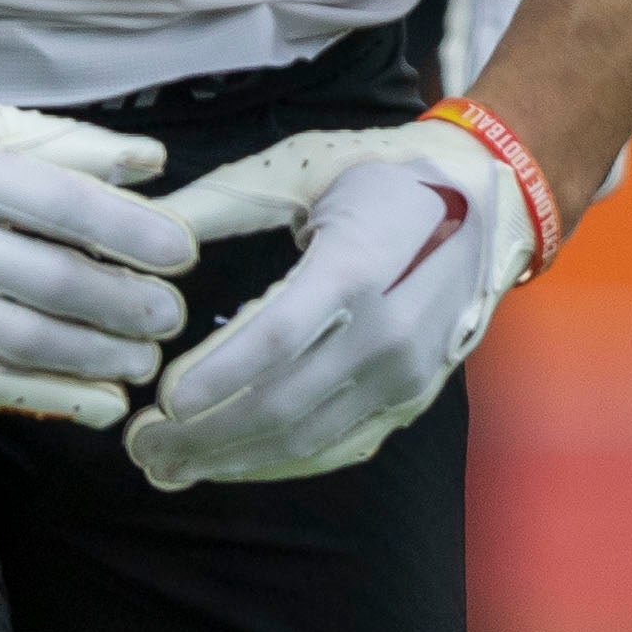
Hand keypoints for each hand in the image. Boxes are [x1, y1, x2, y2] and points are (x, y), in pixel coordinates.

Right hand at [0, 96, 194, 426]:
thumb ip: (67, 144)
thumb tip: (152, 161)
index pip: (58, 204)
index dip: (125, 230)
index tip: (181, 251)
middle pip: (47, 281)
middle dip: (122, 304)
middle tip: (173, 314)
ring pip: (21, 339)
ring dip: (95, 355)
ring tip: (147, 358)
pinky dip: (50, 396)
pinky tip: (101, 401)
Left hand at [130, 109, 553, 486]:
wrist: (490, 198)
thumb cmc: (383, 172)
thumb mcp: (305, 166)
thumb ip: (222, 202)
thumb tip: (147, 232)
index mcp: (360, 263)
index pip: (278, 335)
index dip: (217, 376)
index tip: (161, 401)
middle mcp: (392, 330)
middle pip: (284, 402)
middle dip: (204, 434)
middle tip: (140, 443)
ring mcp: (408, 373)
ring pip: (307, 439)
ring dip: (232, 460)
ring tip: (168, 464)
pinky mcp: (413, 399)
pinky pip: (338, 449)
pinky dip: (278, 465)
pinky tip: (229, 463)